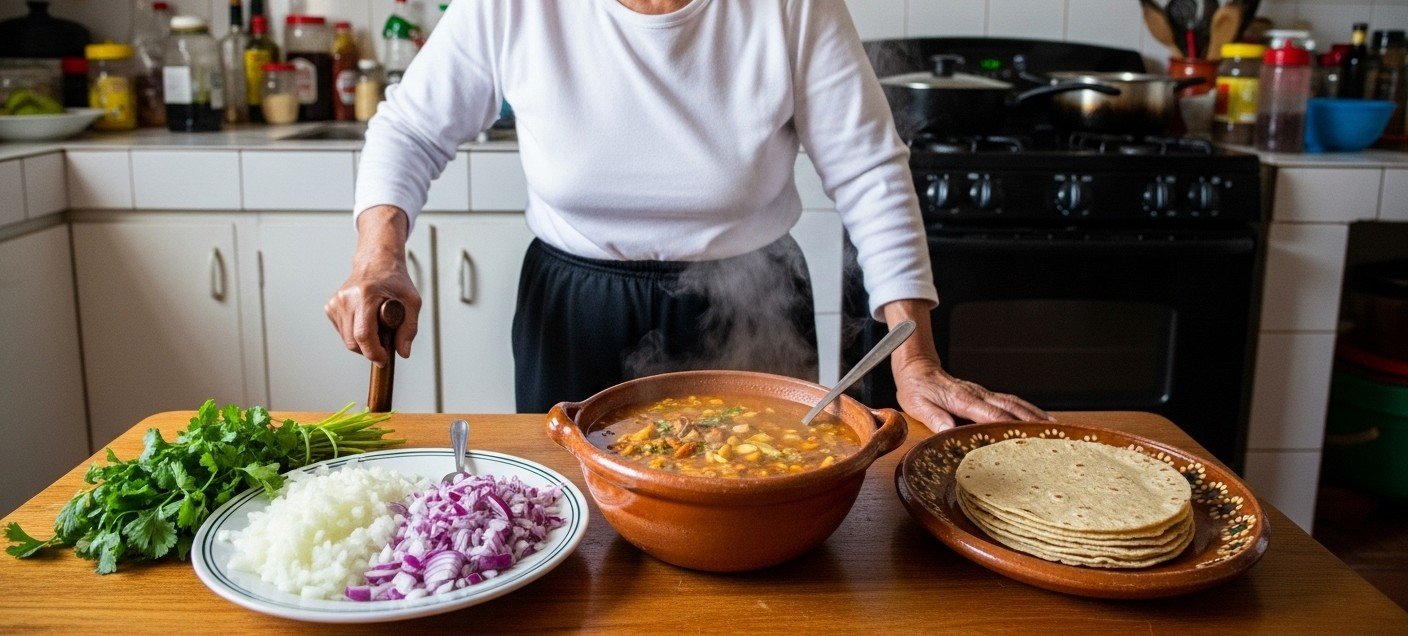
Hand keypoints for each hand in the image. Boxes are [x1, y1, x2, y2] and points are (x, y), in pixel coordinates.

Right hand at [325, 206, 421, 366]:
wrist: (376, 263)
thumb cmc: (396, 281)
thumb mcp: (412, 302)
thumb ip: (409, 328)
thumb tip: (402, 353)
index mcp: (365, 294)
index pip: (363, 334)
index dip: (374, 352)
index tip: (384, 359)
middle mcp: (346, 298)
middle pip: (353, 341)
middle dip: (370, 350)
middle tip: (386, 343)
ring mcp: (335, 302)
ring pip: (347, 340)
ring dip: (363, 343)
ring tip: (378, 327)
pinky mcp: (330, 307)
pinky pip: (343, 333)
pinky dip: (355, 334)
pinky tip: (365, 321)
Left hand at [880, 299, 1049, 431]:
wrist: (917, 369)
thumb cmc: (916, 389)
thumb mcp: (918, 406)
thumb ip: (935, 418)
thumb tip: (948, 431)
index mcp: (963, 400)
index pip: (990, 415)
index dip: (1008, 426)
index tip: (1024, 437)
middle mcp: (978, 395)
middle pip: (1010, 408)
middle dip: (1031, 421)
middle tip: (1050, 436)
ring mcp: (984, 393)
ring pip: (1015, 403)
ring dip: (1035, 415)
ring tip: (1054, 428)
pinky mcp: (986, 395)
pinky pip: (1011, 401)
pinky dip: (1029, 409)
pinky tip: (1040, 418)